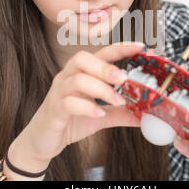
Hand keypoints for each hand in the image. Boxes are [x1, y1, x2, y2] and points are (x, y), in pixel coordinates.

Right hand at [11, 42, 143, 165]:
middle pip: (83, 59)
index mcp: (81, 74)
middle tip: (124, 78)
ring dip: (101, 88)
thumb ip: (121, 113)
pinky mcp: (53, 110)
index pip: (101, 54)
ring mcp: (59, 92)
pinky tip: (100, 113)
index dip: (120, 48)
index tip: (140, 47)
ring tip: (118, 100)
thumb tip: (145, 114)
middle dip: (106, 67)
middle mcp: (68, 78)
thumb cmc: (70, 121)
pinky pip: (68, 103)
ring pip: (77, 80)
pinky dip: (87, 107)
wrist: (43, 141)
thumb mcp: (101, 117)